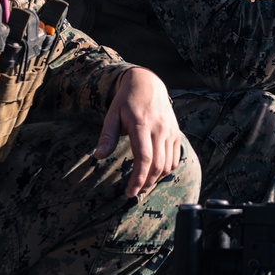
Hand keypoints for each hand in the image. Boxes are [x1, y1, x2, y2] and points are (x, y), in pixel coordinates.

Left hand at [94, 67, 182, 197]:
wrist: (148, 83)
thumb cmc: (127, 100)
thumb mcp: (112, 114)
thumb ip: (107, 136)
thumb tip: (98, 156)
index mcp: (142, 124)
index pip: (144, 158)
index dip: (138, 178)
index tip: (130, 191)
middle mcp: (159, 129)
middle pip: (157, 165)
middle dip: (146, 183)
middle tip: (134, 191)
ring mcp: (170, 131)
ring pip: (168, 164)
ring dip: (157, 179)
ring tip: (143, 183)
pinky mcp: (176, 132)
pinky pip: (175, 157)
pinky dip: (166, 170)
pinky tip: (155, 172)